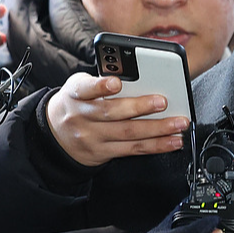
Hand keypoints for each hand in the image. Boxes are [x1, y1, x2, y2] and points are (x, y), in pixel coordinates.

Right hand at [46, 72, 188, 167]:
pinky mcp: (103, 153)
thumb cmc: (77, 103)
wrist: (55, 134)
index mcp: (76, 94)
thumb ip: (102, 82)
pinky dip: (156, 146)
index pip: (86, 88)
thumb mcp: (80, 87)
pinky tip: (171, 141)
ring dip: (157, 129)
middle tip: (164, 102)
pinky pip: (133, 150)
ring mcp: (92, 137)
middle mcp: (82, 116)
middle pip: (112, 113)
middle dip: (141, 107)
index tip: (116, 82)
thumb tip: (140, 78)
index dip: (101, 86)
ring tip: (178, 124)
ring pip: (128, 133)